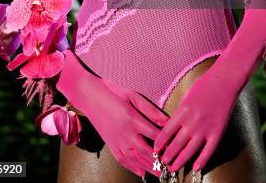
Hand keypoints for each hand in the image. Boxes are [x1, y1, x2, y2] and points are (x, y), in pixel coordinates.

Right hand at [57, 49, 168, 177]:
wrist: (89, 96)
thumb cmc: (112, 91)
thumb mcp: (132, 95)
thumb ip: (150, 110)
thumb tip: (167, 120)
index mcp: (132, 119)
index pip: (154, 135)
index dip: (166, 142)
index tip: (176, 146)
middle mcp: (125, 133)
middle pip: (147, 152)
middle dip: (160, 161)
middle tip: (171, 167)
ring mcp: (116, 141)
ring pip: (136, 159)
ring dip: (149, 168)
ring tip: (161, 173)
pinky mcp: (110, 144)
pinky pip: (123, 160)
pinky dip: (132, 167)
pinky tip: (141, 172)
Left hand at [154, 65, 238, 172]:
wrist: (224, 81)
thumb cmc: (204, 85)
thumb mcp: (186, 97)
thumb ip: (180, 112)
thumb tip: (171, 125)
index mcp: (182, 111)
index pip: (166, 132)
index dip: (160, 142)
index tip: (156, 149)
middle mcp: (192, 122)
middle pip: (176, 144)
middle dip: (168, 155)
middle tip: (163, 162)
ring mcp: (205, 128)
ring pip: (190, 150)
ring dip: (180, 160)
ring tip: (174, 168)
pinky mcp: (217, 132)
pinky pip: (208, 151)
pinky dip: (201, 161)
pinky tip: (195, 168)